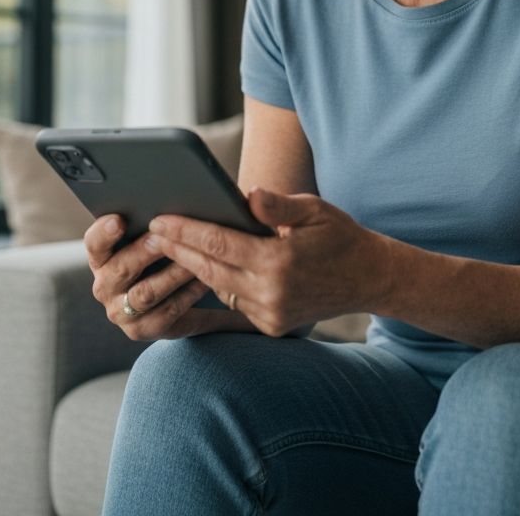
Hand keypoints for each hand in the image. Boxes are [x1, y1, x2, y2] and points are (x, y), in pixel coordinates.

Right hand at [84, 215, 240, 340]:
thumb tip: (176, 193)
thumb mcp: (152, 238)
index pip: (94, 243)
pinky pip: (166, 311)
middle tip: (164, 237)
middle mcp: (104, 285)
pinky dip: (186, 295)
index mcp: (102, 257)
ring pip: (145, 293)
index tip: (119, 219)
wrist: (174, 300)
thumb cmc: (161, 256)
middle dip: (144, 251)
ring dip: (171, 274)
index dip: (104, 232)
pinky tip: (204, 281)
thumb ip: (154, 220)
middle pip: (120, 268)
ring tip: (193, 260)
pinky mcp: (141, 330)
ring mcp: (120, 311)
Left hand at [147, 188, 390, 336]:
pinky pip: (233, 301)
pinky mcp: (271, 325)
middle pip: (209, 269)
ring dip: (191, 268)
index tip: (160, 220)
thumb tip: (246, 195)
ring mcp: (270, 314)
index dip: (185, 231)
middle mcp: (270, 293)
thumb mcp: (313, 209)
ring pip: (218, 287)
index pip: (218, 244)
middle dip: (177, 249)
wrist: (370, 278)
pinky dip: (215, 283)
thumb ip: (276, 205)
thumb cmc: (340, 236)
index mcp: (278, 262)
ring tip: (165, 247)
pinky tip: (196, 269)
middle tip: (149, 232)